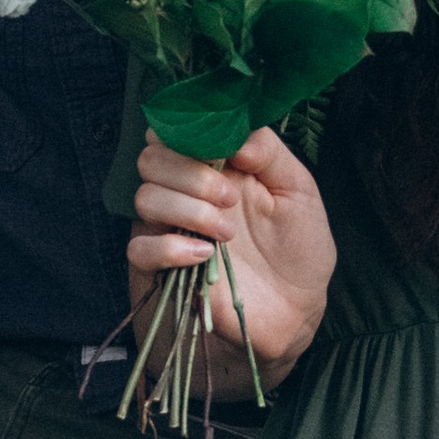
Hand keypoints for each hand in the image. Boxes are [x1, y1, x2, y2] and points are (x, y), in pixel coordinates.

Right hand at [130, 126, 335, 380]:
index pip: (174, 131)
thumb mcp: (298, 189)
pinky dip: (170, 248)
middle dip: (191, 174)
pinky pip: (139, 249)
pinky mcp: (165, 269)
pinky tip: (206, 255)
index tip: (224, 154)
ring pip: (145, 199)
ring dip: (188, 211)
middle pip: (151, 159)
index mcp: (215, 165)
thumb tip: (235, 133)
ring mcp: (172, 229)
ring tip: (227, 233)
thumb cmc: (299, 245)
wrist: (298, 307)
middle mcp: (187, 191)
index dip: (189, 134)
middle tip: (231, 198)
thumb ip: (269, 152)